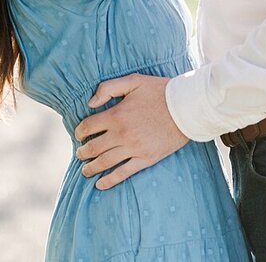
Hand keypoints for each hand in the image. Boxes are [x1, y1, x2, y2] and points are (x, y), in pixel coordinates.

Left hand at [73, 74, 188, 189]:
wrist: (186, 107)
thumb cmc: (160, 91)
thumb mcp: (133, 80)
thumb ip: (108, 88)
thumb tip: (90, 103)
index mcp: (116, 115)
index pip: (88, 127)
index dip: (79, 132)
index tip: (79, 135)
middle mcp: (122, 134)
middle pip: (93, 148)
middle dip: (82, 152)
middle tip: (79, 154)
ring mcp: (134, 148)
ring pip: (105, 163)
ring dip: (91, 168)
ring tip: (85, 171)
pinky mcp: (146, 159)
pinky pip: (123, 173)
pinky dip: (109, 180)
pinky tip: (100, 184)